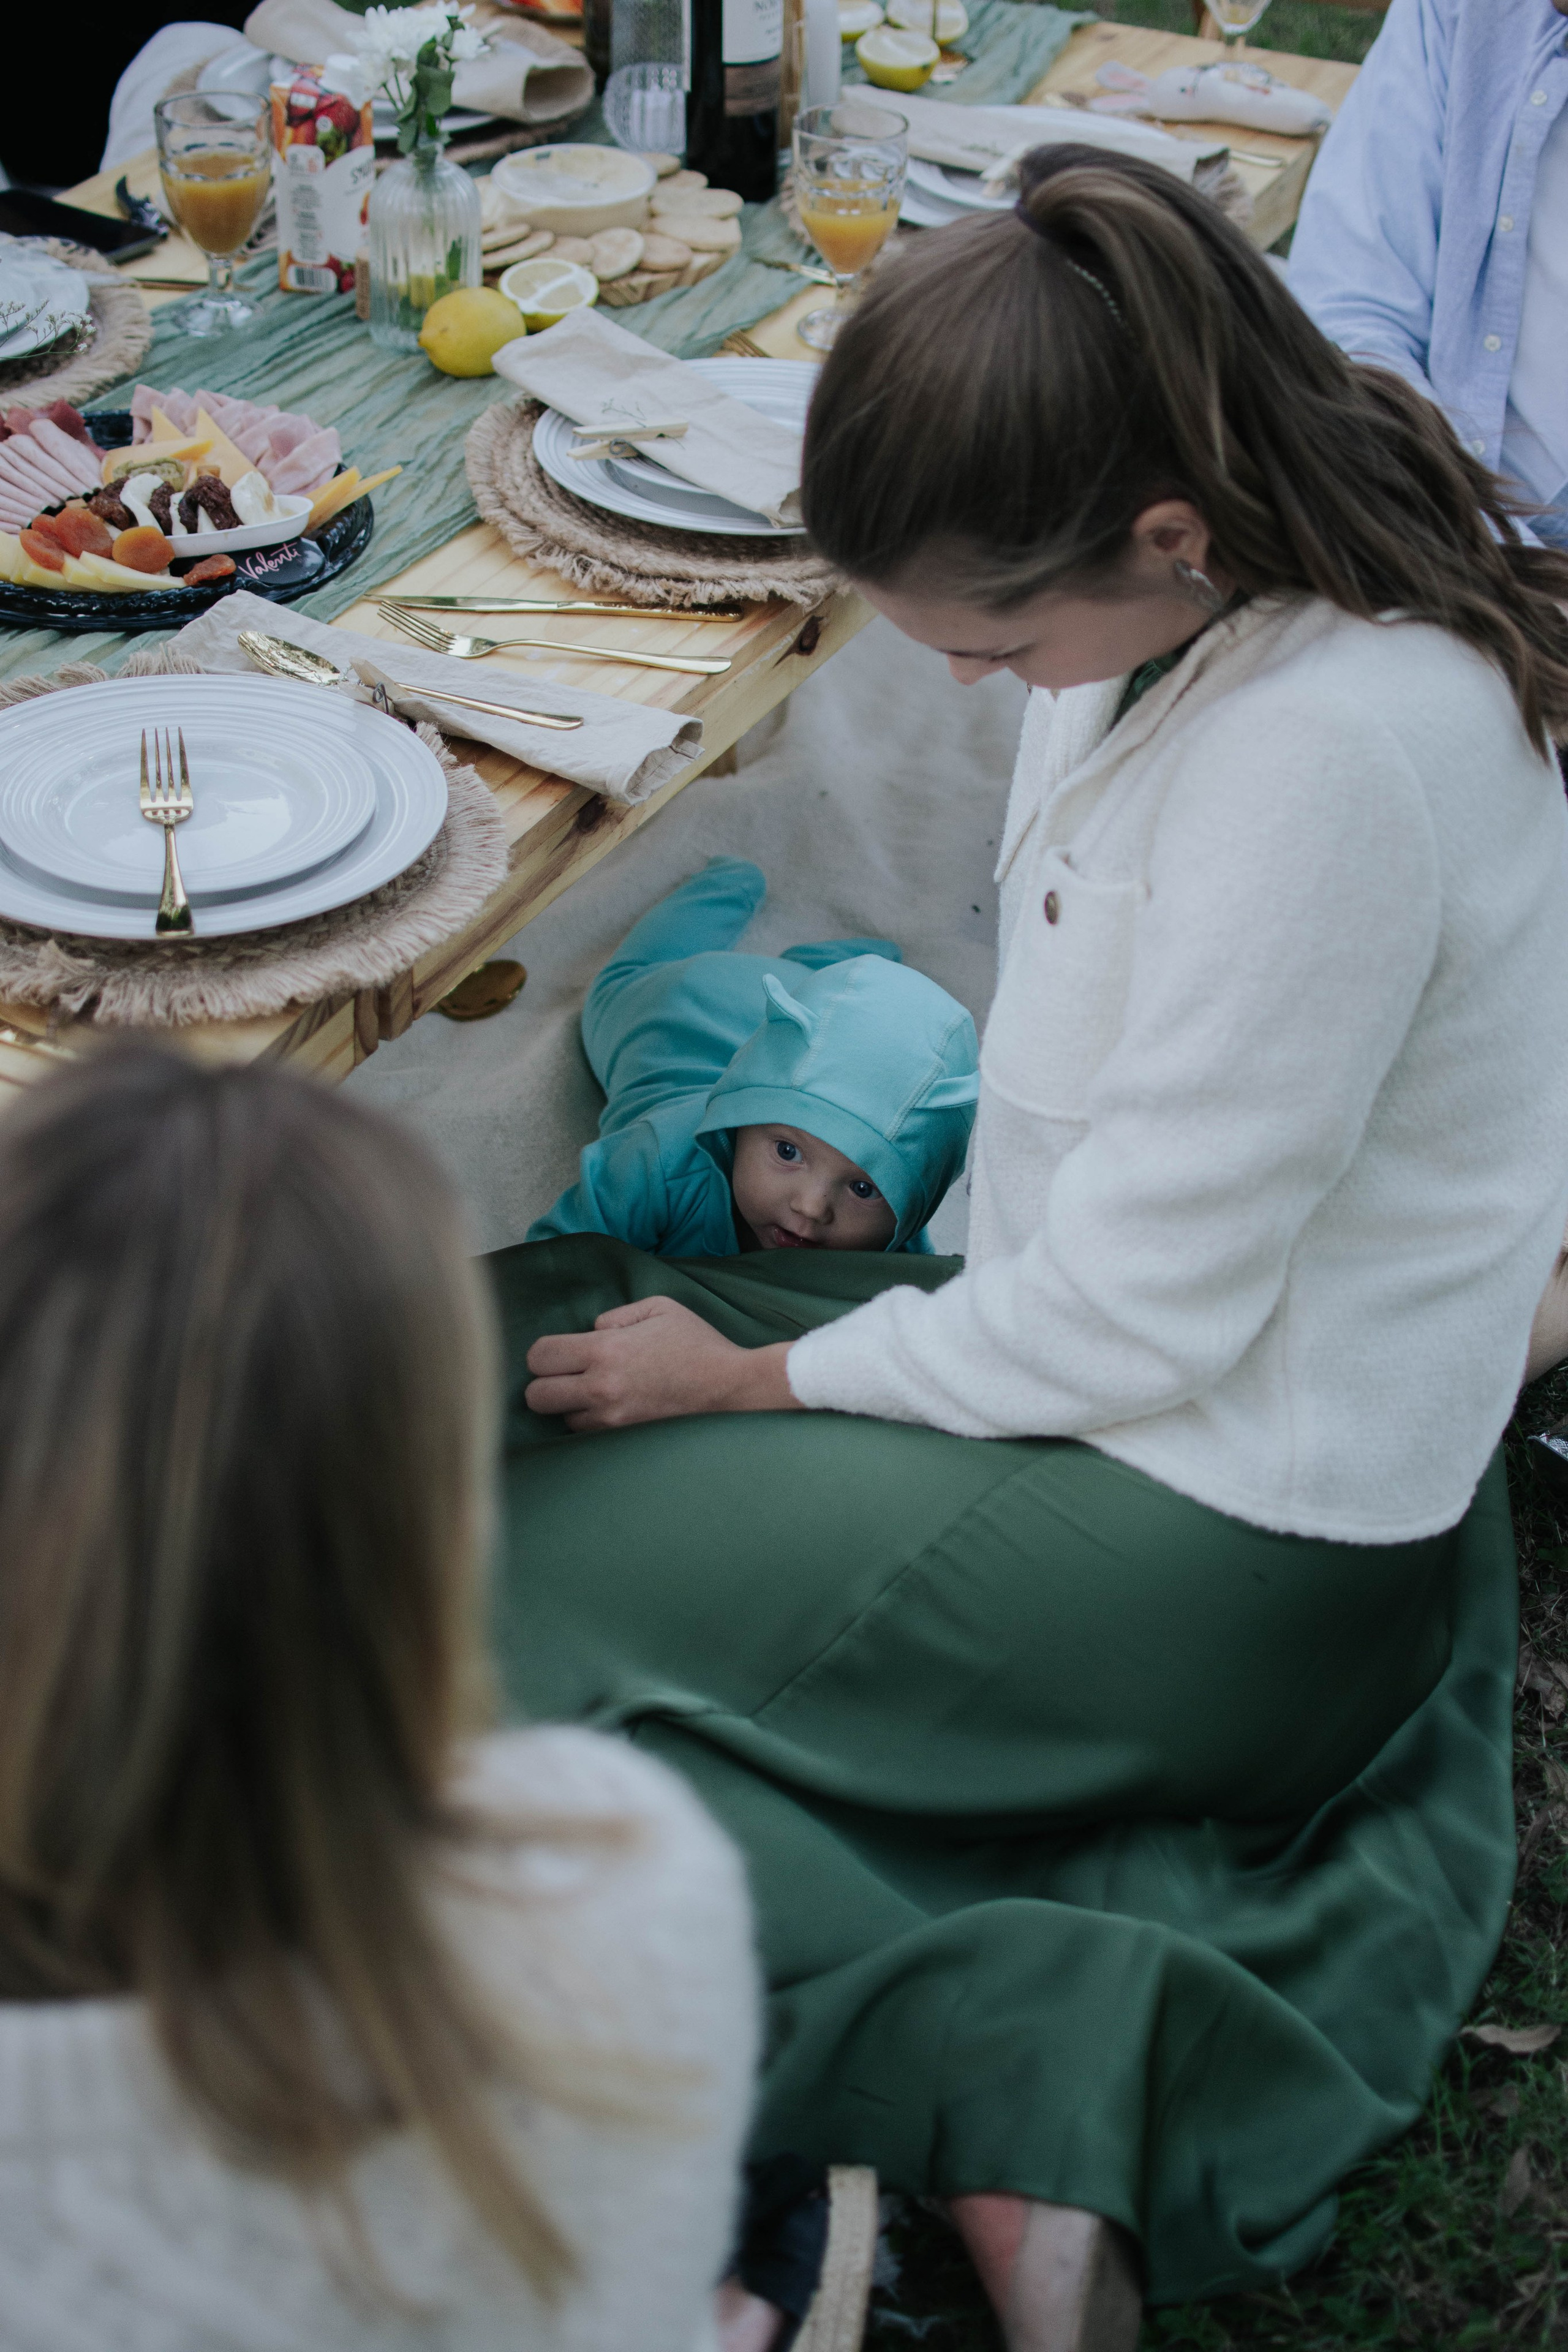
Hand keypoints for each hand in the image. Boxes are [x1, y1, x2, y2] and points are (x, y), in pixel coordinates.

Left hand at [524, 1295, 799, 1431]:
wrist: (730, 1387)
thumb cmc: (696, 1343)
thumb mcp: (658, 1308)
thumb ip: (615, 1316)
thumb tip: (592, 1332)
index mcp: (605, 1351)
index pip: (539, 1356)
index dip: (542, 1353)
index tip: (558, 1352)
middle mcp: (602, 1389)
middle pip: (536, 1397)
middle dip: (544, 1384)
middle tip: (566, 1376)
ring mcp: (613, 1420)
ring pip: (562, 1420)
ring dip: (572, 1407)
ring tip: (598, 1393)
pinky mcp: (625, 1439)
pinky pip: (589, 1436)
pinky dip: (593, 1424)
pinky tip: (612, 1408)